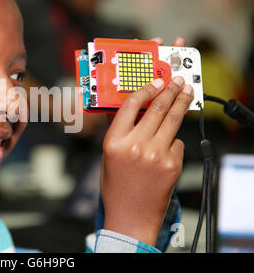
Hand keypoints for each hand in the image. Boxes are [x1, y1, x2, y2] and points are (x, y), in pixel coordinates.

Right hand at [100, 37, 192, 245]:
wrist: (131, 214)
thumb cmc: (116, 186)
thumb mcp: (109, 155)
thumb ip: (120, 130)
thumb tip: (132, 107)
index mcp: (114, 142)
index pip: (130, 106)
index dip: (145, 90)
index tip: (155, 82)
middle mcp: (135, 145)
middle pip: (156, 108)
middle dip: (169, 91)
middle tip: (177, 80)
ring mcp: (155, 155)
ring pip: (172, 121)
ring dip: (181, 103)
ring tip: (186, 92)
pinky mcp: (172, 164)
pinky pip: (177, 143)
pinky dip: (174, 140)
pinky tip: (168, 146)